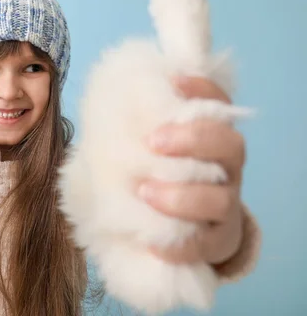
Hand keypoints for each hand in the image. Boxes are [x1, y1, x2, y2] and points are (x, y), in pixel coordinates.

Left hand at [139, 76, 244, 265]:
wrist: (187, 227)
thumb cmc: (161, 174)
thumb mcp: (149, 147)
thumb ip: (134, 127)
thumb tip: (96, 104)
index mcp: (210, 135)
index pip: (218, 102)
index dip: (201, 89)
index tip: (173, 82)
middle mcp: (226, 166)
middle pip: (230, 144)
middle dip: (194, 139)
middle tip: (154, 142)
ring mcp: (226, 203)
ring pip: (220, 198)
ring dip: (182, 195)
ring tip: (145, 192)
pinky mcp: (218, 239)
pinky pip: (206, 244)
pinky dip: (181, 245)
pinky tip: (154, 243)